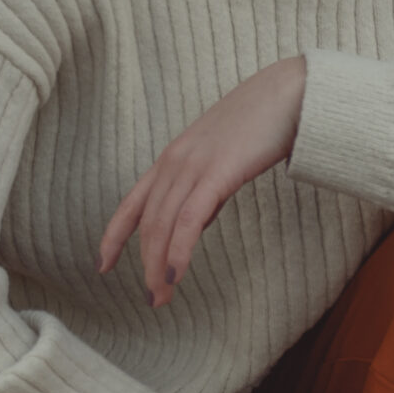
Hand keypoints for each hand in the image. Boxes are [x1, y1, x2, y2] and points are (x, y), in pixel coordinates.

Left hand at [97, 57, 306, 308]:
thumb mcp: (224, 159)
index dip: (114, 236)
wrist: (290, 93)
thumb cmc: (263, 124)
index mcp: (173, 158)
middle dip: (144, 264)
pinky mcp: (216, 172)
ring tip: (160, 298)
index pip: (133, 203)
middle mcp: (175, 162)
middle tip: (152, 300)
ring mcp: (193, 165)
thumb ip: (206, 189)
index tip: (103, 265)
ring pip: (164, 224)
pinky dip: (178, 250)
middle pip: (148, 222)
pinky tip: (174, 275)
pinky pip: (189, 219)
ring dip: (158, 266)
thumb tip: (196, 223)